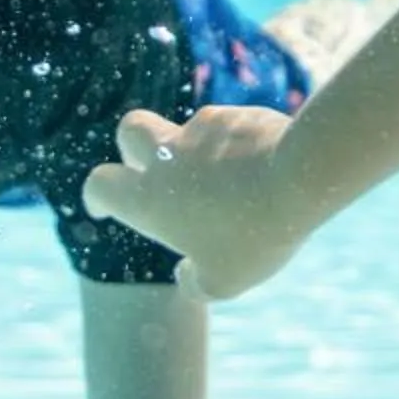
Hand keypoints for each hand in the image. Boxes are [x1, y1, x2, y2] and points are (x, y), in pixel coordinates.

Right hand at [82, 107, 306, 301]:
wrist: (300, 176)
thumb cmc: (255, 233)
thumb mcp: (225, 281)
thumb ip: (196, 283)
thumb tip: (188, 274)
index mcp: (150, 198)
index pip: (100, 184)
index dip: (99, 195)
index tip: (105, 205)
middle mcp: (168, 156)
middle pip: (129, 129)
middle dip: (133, 146)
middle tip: (154, 168)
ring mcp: (204, 129)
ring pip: (190, 130)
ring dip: (201, 152)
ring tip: (238, 184)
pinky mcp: (241, 115)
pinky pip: (232, 129)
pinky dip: (240, 146)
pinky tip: (268, 168)